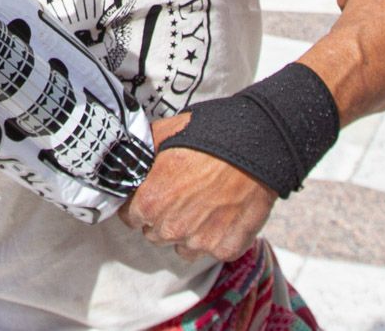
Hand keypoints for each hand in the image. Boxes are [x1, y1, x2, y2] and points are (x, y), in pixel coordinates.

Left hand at [120, 112, 276, 261]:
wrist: (254, 146)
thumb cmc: (209, 137)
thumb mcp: (165, 133)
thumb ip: (143, 154)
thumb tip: (131, 159)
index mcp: (150, 202)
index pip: (130, 217)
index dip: (141, 204)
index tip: (153, 195)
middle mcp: (171, 228)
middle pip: (155, 234)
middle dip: (163, 219)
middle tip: (182, 197)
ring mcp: (199, 242)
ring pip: (182, 247)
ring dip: (188, 233)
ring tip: (204, 207)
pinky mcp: (225, 248)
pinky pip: (211, 250)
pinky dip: (216, 237)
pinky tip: (224, 214)